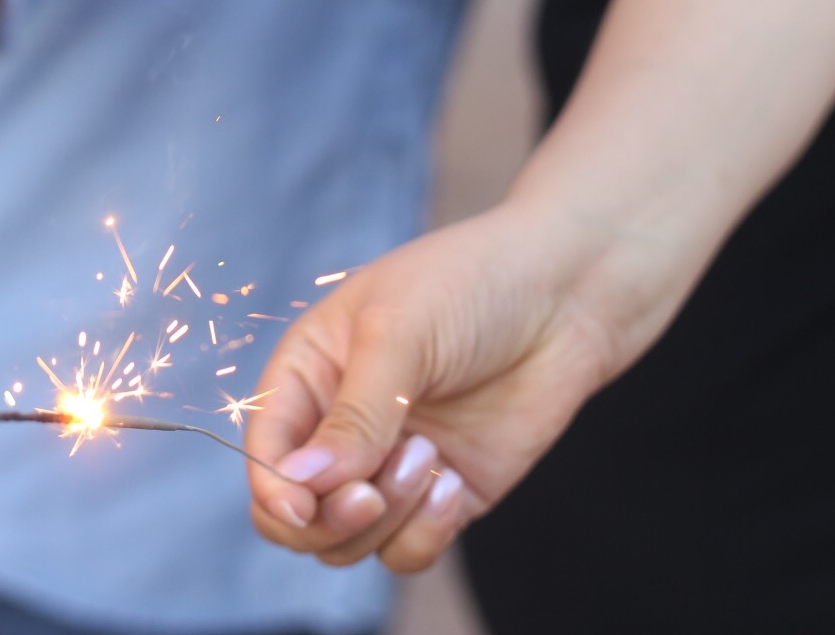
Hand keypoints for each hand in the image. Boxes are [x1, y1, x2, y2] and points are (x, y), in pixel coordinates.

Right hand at [244, 207, 624, 572]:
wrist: (568, 293)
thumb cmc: (470, 284)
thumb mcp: (398, 332)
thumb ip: (352, 414)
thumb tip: (301, 481)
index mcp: (309, 374)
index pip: (266, 451)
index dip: (274, 488)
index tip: (304, 505)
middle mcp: (340, 426)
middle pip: (296, 515)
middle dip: (328, 519)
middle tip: (371, 494)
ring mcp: (391, 465)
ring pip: (350, 542)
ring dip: (386, 518)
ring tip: (431, 459)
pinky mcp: (443, 494)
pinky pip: (407, 551)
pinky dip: (424, 535)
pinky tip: (453, 484)